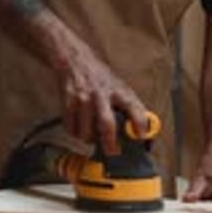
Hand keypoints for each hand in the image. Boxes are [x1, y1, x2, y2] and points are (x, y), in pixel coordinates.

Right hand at [59, 35, 148, 155]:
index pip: (134, 107)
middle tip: (112, 152)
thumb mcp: (118, 84)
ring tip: (92, 138)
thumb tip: (142, 126)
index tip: (142, 135)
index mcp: (118, 90)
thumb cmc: (99, 75)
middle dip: (110, 143)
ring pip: (86, 132)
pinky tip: (79, 129)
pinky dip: (76, 133)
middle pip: (107, 125)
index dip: (140, 123)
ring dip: (90, 140)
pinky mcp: (68, 103)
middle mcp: (102, 94)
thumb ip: (128, 103)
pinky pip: (71, 128)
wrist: (75, 60)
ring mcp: (84, 99)